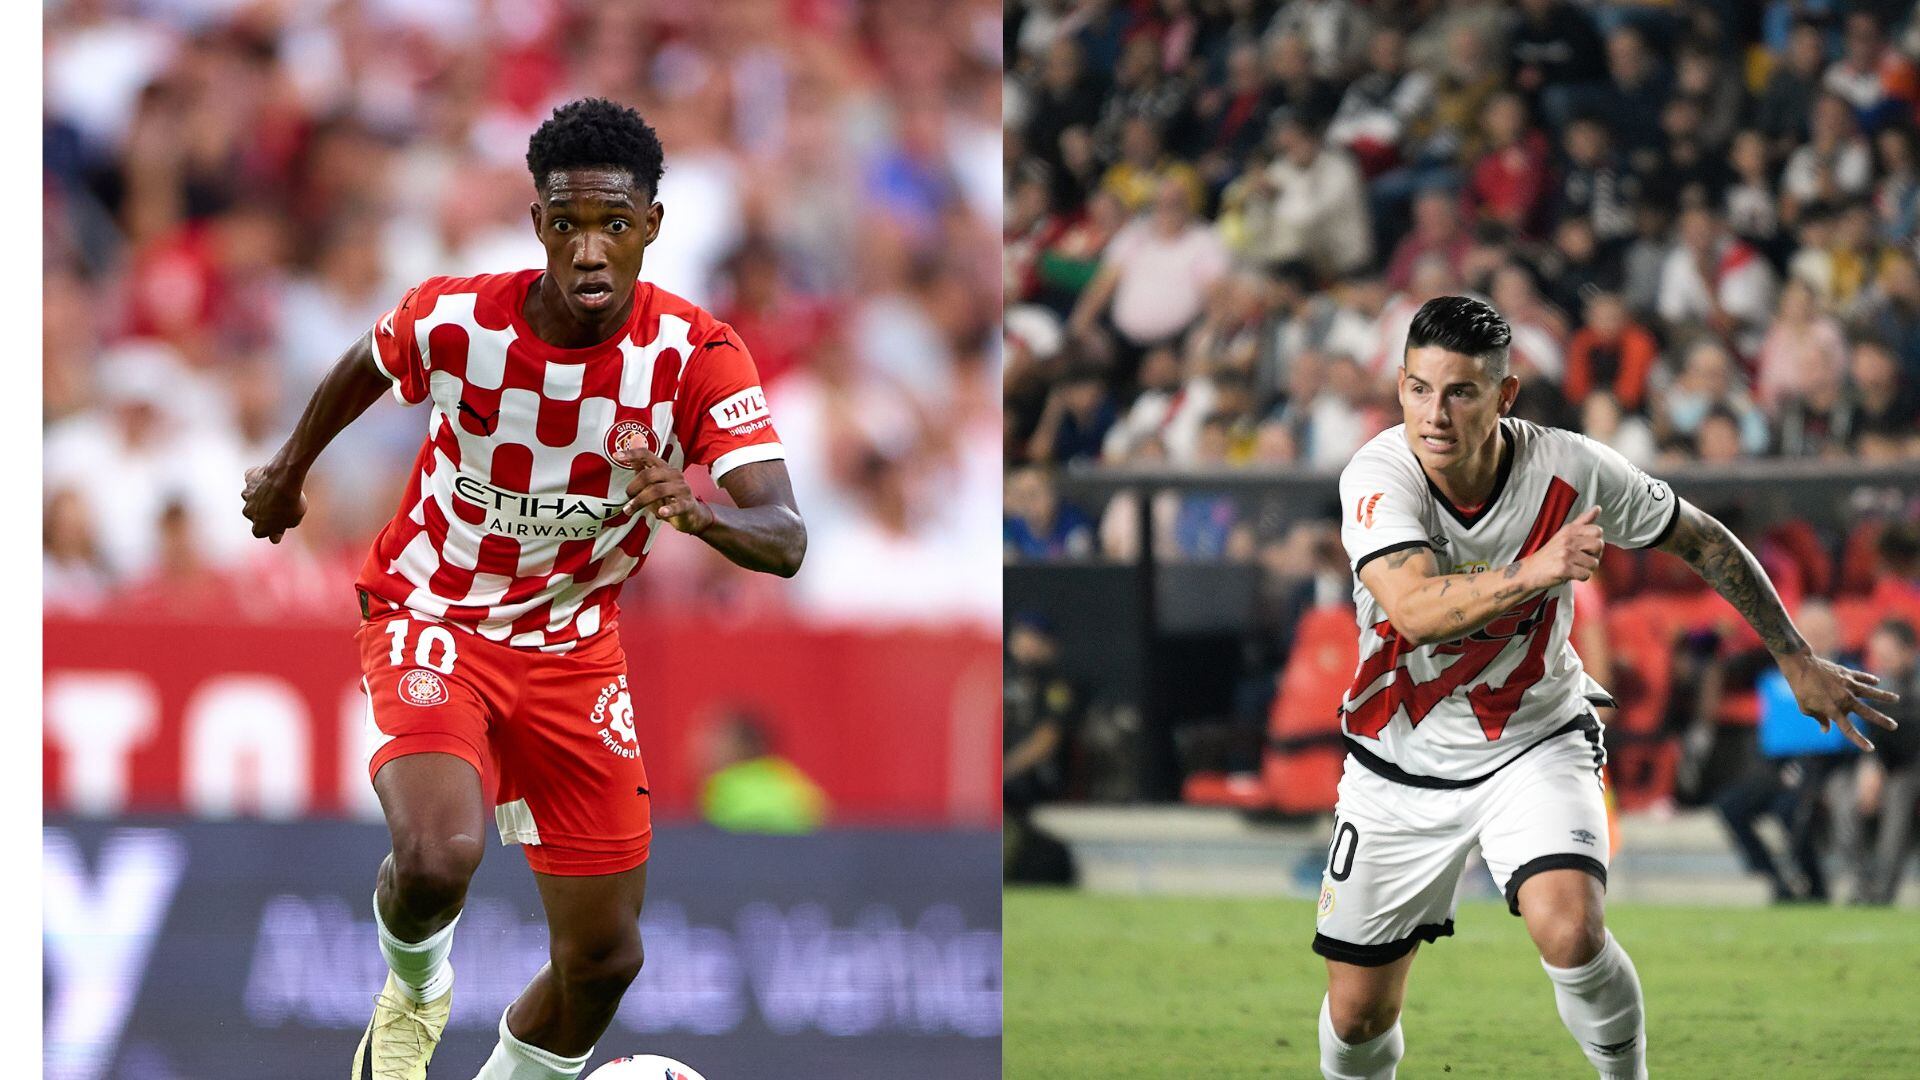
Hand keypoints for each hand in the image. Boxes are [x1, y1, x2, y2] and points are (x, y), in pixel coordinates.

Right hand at [241, 463, 307, 543]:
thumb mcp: (293, 521)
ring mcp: (246, 494)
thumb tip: (274, 537)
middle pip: (254, 513)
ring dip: (261, 494)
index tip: (278, 524)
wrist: (285, 479)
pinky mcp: (248, 478)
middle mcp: (248, 512)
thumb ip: (281, 529)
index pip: (260, 532)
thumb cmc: (292, 502)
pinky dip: (259, 478)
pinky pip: (253, 478)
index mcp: (259, 527)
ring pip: (252, 495)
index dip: (269, 528)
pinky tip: (271, 476)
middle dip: (263, 510)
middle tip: (279, 504)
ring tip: (277, 489)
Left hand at [614, 442, 713, 534]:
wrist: (692, 515)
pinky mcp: (687, 504)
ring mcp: (681, 489)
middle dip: (633, 486)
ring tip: (630, 510)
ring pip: (657, 490)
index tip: (616, 456)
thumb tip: (631, 452)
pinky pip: (677, 506)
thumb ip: (642, 469)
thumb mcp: (654, 483)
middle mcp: (673, 475)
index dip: (632, 454)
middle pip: (649, 474)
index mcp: (664, 468)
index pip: (647, 455)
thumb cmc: (671, 498)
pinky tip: (661, 512)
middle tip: (627, 497)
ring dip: (640, 501)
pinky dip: (668, 509)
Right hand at [1522, 506, 1603, 587]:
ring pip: (1594, 563)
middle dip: (1594, 555)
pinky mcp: (1563, 569)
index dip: (1595, 541)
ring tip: (1574, 567)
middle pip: (1599, 546)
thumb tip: (1597, 508)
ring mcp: (1565, 554)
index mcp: (1569, 530)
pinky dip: (1580, 577)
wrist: (1530, 571)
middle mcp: (1568, 540)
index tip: (1585, 547)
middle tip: (1581, 559)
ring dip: (1587, 568)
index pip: (1597, 531)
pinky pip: (1585, 575)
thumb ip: (1582, 521)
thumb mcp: (1564, 533)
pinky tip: (1571, 574)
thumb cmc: (1550, 553)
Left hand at [1778, 652, 1899, 751]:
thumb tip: (1826, 730)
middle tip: (1894, 726)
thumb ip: (1819, 719)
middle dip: (1881, 720)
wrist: (1801, 666)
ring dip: (1884, 696)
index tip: (1870, 748)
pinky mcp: (1847, 673)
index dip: (1859, 740)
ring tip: (1897, 699)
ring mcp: (1847, 685)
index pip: (1848, 729)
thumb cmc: (1801, 689)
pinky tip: (1876, 682)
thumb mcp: (1806, 708)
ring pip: (1871, 692)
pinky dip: (1869, 679)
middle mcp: (1844, 699)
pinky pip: (1861, 677)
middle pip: (1867, 712)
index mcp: (1833, 709)